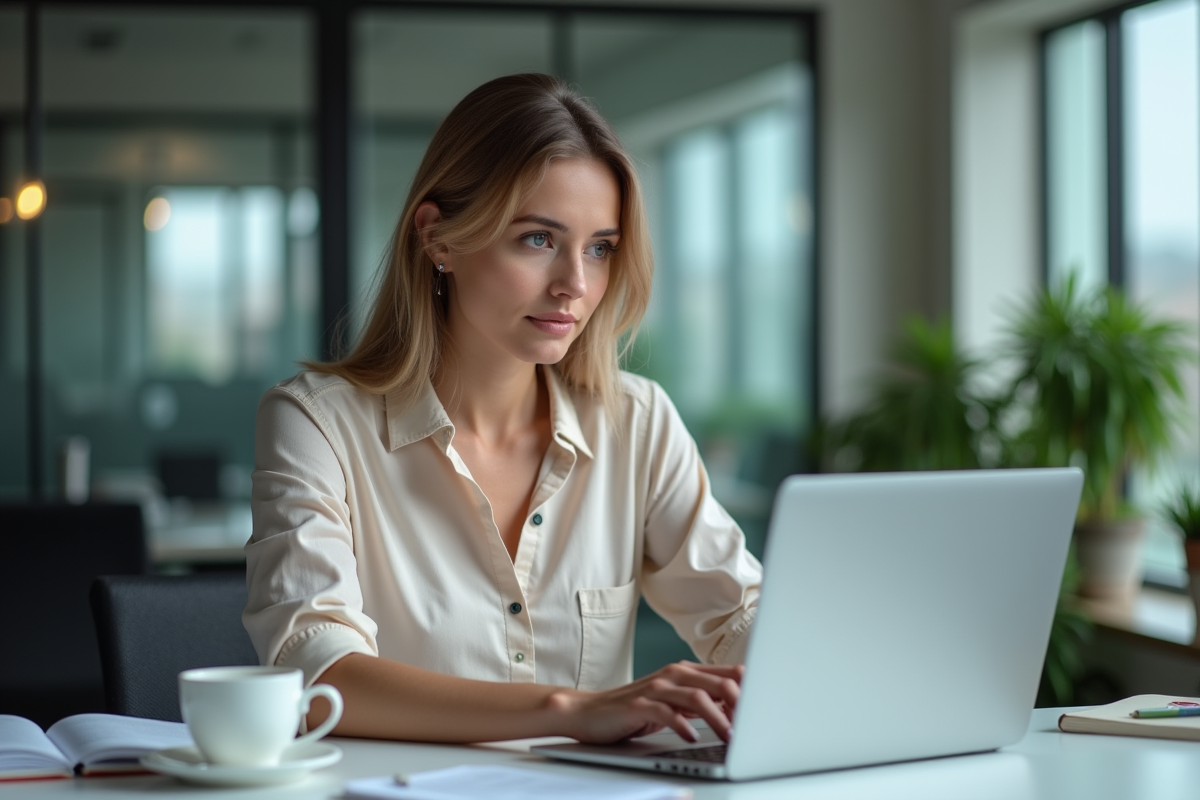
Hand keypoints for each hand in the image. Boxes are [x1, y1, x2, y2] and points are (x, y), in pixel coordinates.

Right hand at [549, 661, 743, 744]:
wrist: (589, 712)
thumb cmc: (633, 708)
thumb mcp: (673, 702)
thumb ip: (702, 700)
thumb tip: (738, 707)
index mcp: (686, 672)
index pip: (729, 673)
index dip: (751, 692)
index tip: (765, 713)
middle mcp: (674, 674)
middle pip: (720, 682)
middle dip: (742, 706)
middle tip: (754, 729)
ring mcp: (657, 687)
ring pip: (698, 697)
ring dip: (719, 719)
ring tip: (729, 738)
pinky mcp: (639, 704)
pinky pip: (667, 712)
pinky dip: (683, 725)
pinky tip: (692, 737)